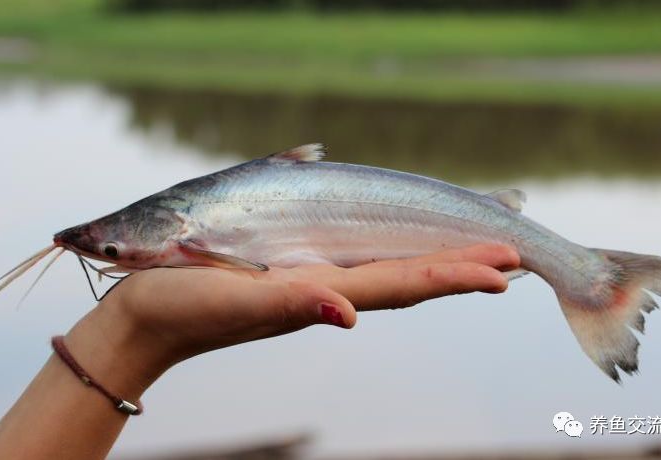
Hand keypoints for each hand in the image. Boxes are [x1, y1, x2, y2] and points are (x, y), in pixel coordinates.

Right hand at [66, 244, 518, 396]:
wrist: (145, 320)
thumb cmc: (180, 306)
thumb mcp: (234, 303)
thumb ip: (290, 305)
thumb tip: (346, 313)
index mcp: (316, 291)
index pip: (401, 283)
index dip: (454, 274)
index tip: (507, 268)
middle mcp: (322, 289)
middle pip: (406, 278)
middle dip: (461, 266)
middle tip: (516, 256)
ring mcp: (306, 283)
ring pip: (386, 272)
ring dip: (434, 263)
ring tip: (477, 255)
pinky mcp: (286, 276)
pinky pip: (350, 266)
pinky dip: (390, 261)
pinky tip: (403, 257)